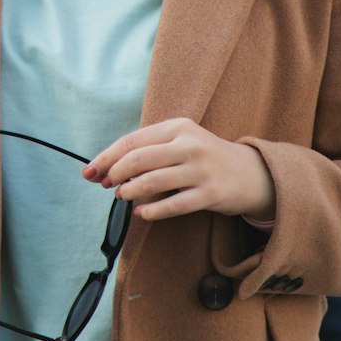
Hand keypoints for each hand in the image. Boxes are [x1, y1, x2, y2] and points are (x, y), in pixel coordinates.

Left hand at [84, 118, 275, 222]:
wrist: (251, 173)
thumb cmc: (205, 157)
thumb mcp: (180, 142)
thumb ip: (149, 151)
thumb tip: (108, 169)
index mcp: (177, 127)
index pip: (132, 141)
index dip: (107, 158)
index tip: (89, 172)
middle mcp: (189, 144)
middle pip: (138, 159)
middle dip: (114, 174)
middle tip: (105, 185)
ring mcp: (201, 169)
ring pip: (153, 181)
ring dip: (130, 192)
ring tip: (122, 196)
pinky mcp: (210, 194)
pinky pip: (174, 205)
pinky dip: (153, 211)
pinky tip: (142, 213)